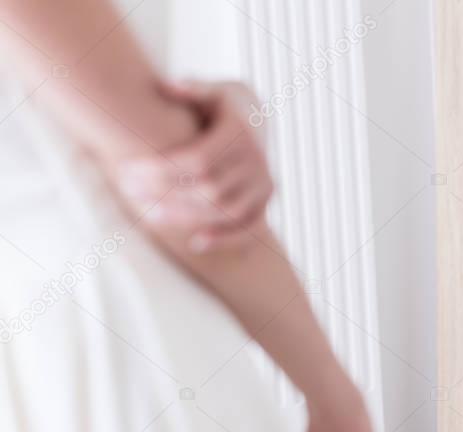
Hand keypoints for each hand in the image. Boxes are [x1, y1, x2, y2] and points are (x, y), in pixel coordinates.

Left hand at [114, 80, 273, 252]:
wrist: (256, 120)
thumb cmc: (222, 106)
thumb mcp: (211, 91)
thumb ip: (191, 89)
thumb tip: (166, 86)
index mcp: (241, 133)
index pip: (198, 160)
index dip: (161, 169)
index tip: (127, 170)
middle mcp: (257, 161)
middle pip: (208, 188)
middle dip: (165, 193)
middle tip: (127, 191)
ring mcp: (264, 184)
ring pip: (224, 211)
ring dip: (185, 217)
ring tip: (148, 215)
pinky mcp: (265, 202)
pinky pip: (247, 228)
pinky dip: (224, 239)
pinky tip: (194, 243)